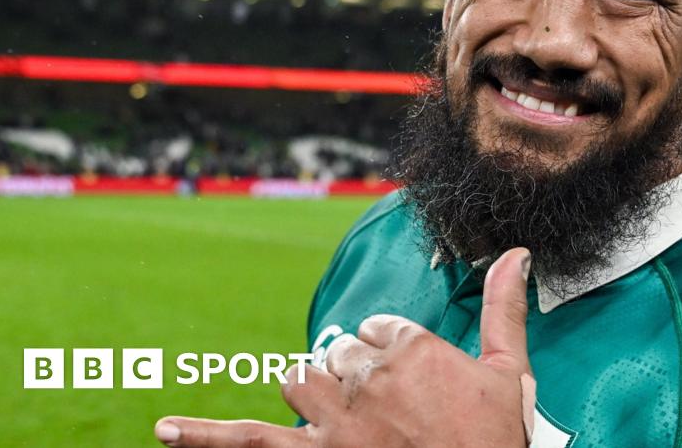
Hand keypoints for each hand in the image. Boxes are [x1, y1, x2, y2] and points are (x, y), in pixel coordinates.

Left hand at [154, 248, 534, 447]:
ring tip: (341, 415)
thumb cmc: (493, 441)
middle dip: (357, 377)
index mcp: (409, 348)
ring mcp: (333, 418)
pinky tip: (164, 429)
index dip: (394, 354)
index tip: (414, 384)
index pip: (380, 329)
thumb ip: (504, 309)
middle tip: (389, 412)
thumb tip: (517, 253)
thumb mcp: (510, 374)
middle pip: (340, 355)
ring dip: (314, 393)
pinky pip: (249, 442)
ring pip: (300, 381)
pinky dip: (203, 436)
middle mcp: (364, 376)